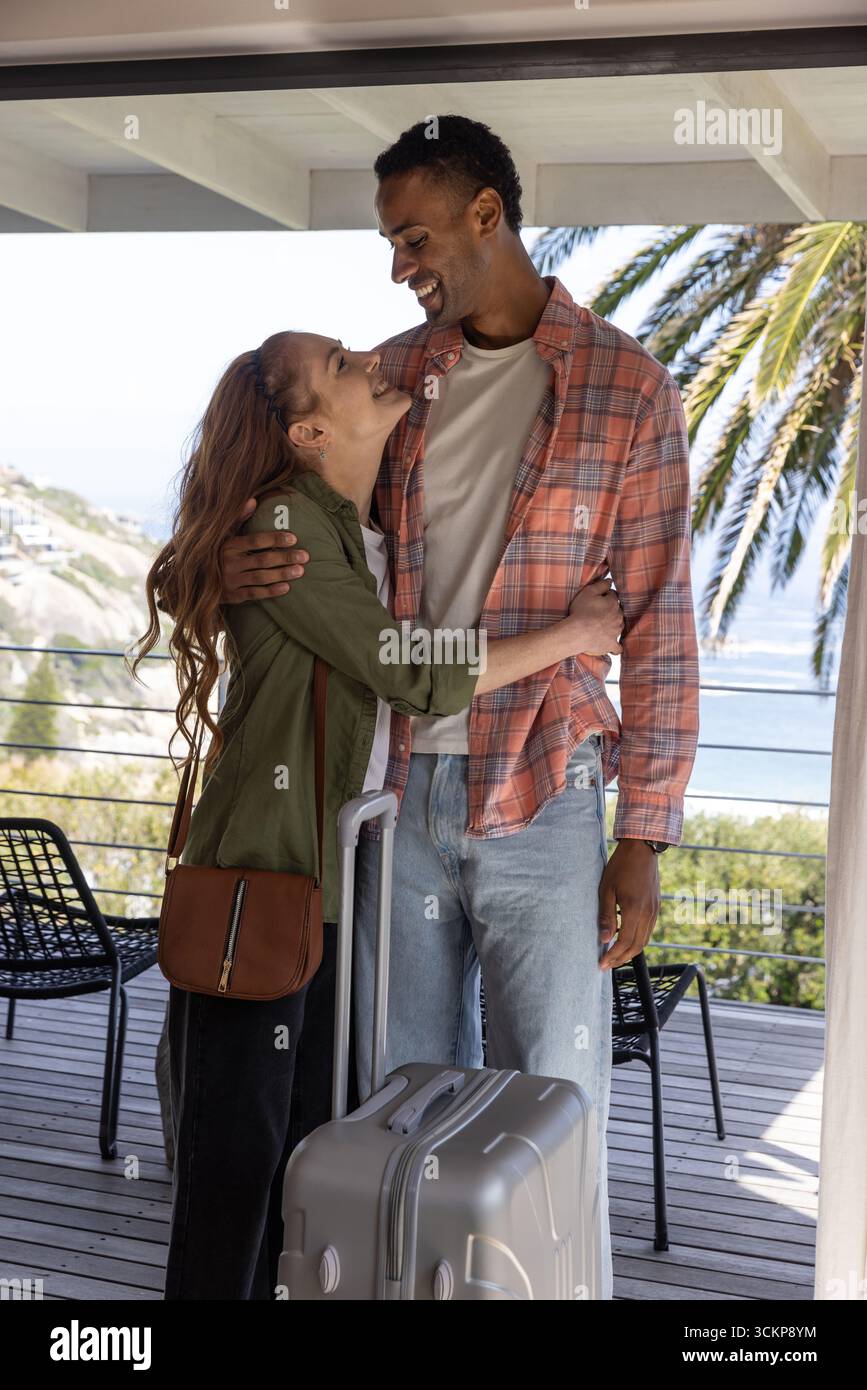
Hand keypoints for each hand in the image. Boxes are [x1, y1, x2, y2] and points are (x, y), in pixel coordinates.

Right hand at [220, 498, 308, 603]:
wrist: (199, 581)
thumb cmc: (218, 553)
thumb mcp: (224, 535)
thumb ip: (239, 518)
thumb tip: (253, 500)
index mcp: (228, 546)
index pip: (256, 541)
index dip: (275, 539)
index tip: (294, 538)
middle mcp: (229, 563)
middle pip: (262, 560)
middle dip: (285, 558)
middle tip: (305, 556)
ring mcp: (231, 581)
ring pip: (261, 577)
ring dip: (282, 574)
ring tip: (300, 571)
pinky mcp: (233, 596)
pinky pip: (254, 594)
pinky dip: (271, 591)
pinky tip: (286, 587)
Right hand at [567, 577, 623, 655]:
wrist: (578, 632)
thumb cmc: (581, 611)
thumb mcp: (588, 592)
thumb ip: (601, 584)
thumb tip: (610, 581)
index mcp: (613, 603)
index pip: (613, 596)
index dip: (605, 596)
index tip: (597, 599)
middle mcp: (618, 617)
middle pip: (617, 611)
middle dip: (611, 611)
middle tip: (598, 613)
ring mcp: (616, 632)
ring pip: (619, 626)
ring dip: (614, 626)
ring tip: (602, 627)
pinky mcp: (611, 644)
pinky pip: (617, 648)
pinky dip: (616, 647)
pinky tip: (613, 647)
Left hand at [598, 839, 660, 970]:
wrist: (642, 850)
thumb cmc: (620, 867)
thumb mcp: (606, 889)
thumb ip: (606, 916)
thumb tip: (604, 939)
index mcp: (634, 910)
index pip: (624, 942)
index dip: (613, 956)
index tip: (601, 964)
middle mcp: (647, 914)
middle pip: (636, 946)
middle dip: (621, 959)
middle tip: (607, 965)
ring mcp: (654, 911)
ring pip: (644, 940)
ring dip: (630, 952)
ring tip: (614, 956)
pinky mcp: (656, 907)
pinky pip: (648, 931)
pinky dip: (637, 941)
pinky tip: (626, 940)